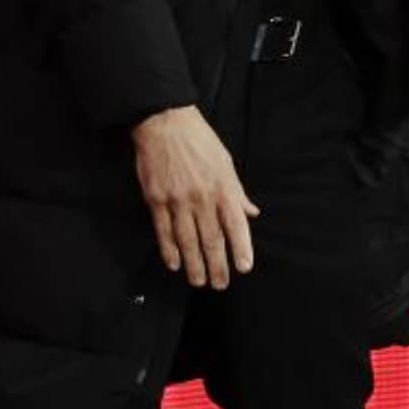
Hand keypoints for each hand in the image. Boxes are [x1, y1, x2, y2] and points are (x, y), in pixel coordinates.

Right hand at [132, 105, 259, 289]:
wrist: (165, 124)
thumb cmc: (200, 141)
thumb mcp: (226, 162)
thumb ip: (237, 192)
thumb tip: (251, 213)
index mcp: (224, 187)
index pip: (236, 225)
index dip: (241, 248)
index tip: (244, 268)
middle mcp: (203, 198)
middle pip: (212, 239)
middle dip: (217, 265)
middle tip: (220, 284)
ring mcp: (178, 201)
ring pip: (188, 241)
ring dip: (194, 264)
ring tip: (199, 281)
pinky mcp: (157, 201)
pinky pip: (164, 232)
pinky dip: (169, 251)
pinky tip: (175, 264)